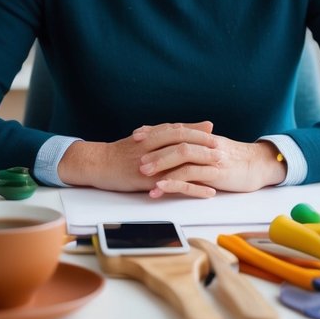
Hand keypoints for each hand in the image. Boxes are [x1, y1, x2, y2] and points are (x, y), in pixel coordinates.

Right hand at [57, 121, 217, 191]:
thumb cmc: (122, 152)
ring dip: (202, 164)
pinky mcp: (148, 181)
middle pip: (181, 142)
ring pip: (180, 162)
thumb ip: (164, 131)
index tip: (213, 134)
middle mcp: (151, 147)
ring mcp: (150, 164)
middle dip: (203, 145)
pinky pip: (175, 184)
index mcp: (150, 135)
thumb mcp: (143, 137)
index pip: (177, 129)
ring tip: (220, 168)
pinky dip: (194, 188)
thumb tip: (185, 127)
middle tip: (221, 149)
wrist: (98, 164)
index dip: (196, 131)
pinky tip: (207, 191)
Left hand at [135, 127, 287, 198]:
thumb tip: (174, 143)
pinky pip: (192, 176)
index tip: (137, 135)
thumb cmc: (235, 160)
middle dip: (153, 147)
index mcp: (203, 136)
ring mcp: (211, 158)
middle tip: (135, 156)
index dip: (155, 131)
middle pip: (175, 140)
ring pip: (182, 156)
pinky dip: (174, 181)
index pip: (175, 129)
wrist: (261, 165)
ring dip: (160, 164)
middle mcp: (206, 143)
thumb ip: (196, 145)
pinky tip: (161, 187)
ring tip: (143, 174)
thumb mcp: (213, 149)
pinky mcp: (216, 174)